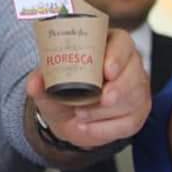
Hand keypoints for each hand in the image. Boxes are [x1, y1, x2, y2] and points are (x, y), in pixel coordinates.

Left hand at [27, 28, 150, 148]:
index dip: (117, 55)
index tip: (107, 70)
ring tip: (80, 116)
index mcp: (107, 46)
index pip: (122, 42)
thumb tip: (34, 82)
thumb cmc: (63, 91)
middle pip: (134, 73)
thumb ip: (40, 80)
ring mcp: (136, 90)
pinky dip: (104, 129)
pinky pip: (128, 123)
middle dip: (118, 88)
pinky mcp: (137, 114)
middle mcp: (128, 66)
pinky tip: (87, 128)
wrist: (68, 118)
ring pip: (133, 99)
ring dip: (105, 111)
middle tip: (101, 98)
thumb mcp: (48, 83)